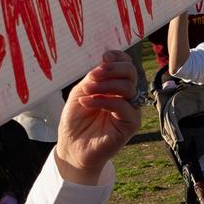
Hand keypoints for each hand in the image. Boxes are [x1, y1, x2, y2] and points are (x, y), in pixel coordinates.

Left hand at [55, 50, 140, 184]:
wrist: (72, 147)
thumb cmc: (75, 121)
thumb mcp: (81, 92)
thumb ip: (94, 78)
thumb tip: (105, 64)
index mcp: (115, 86)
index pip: (125, 65)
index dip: (118, 57)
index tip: (104, 56)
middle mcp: (125, 96)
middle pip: (131, 72)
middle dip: (113, 69)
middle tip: (94, 74)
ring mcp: (130, 110)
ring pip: (128, 87)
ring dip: (105, 85)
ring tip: (87, 91)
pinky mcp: (131, 125)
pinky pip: (123, 106)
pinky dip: (103, 100)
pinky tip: (87, 102)